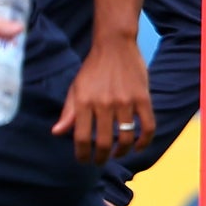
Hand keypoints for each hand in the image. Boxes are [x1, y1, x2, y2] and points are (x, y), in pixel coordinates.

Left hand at [54, 37, 153, 163]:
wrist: (114, 45)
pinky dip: (144, 141)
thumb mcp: (76, 88)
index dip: (82, 154)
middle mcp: (104, 103)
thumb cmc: (92, 69)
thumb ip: (68, 112)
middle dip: (102, 158)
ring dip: (122, 152)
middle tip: (100, 161)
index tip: (84, 160)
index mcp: (84, 102)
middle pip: (105, 142)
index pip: (82, 138)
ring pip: (127, 138)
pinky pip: (147, 126)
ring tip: (117, 153)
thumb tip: (57, 133)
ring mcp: (125, 101)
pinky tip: (138, 146)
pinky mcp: (143, 98)